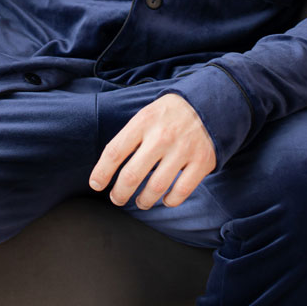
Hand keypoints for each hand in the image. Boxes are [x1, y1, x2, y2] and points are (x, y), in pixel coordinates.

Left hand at [88, 93, 215, 209]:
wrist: (210, 103)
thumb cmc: (170, 114)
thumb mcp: (147, 114)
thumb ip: (131, 136)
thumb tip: (109, 166)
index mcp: (144, 121)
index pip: (115, 151)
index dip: (102, 172)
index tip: (96, 184)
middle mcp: (162, 136)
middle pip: (132, 175)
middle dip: (120, 193)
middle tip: (117, 198)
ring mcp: (183, 149)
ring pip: (156, 187)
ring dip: (143, 200)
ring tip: (140, 202)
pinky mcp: (202, 162)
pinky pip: (181, 191)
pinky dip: (170, 201)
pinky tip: (165, 199)